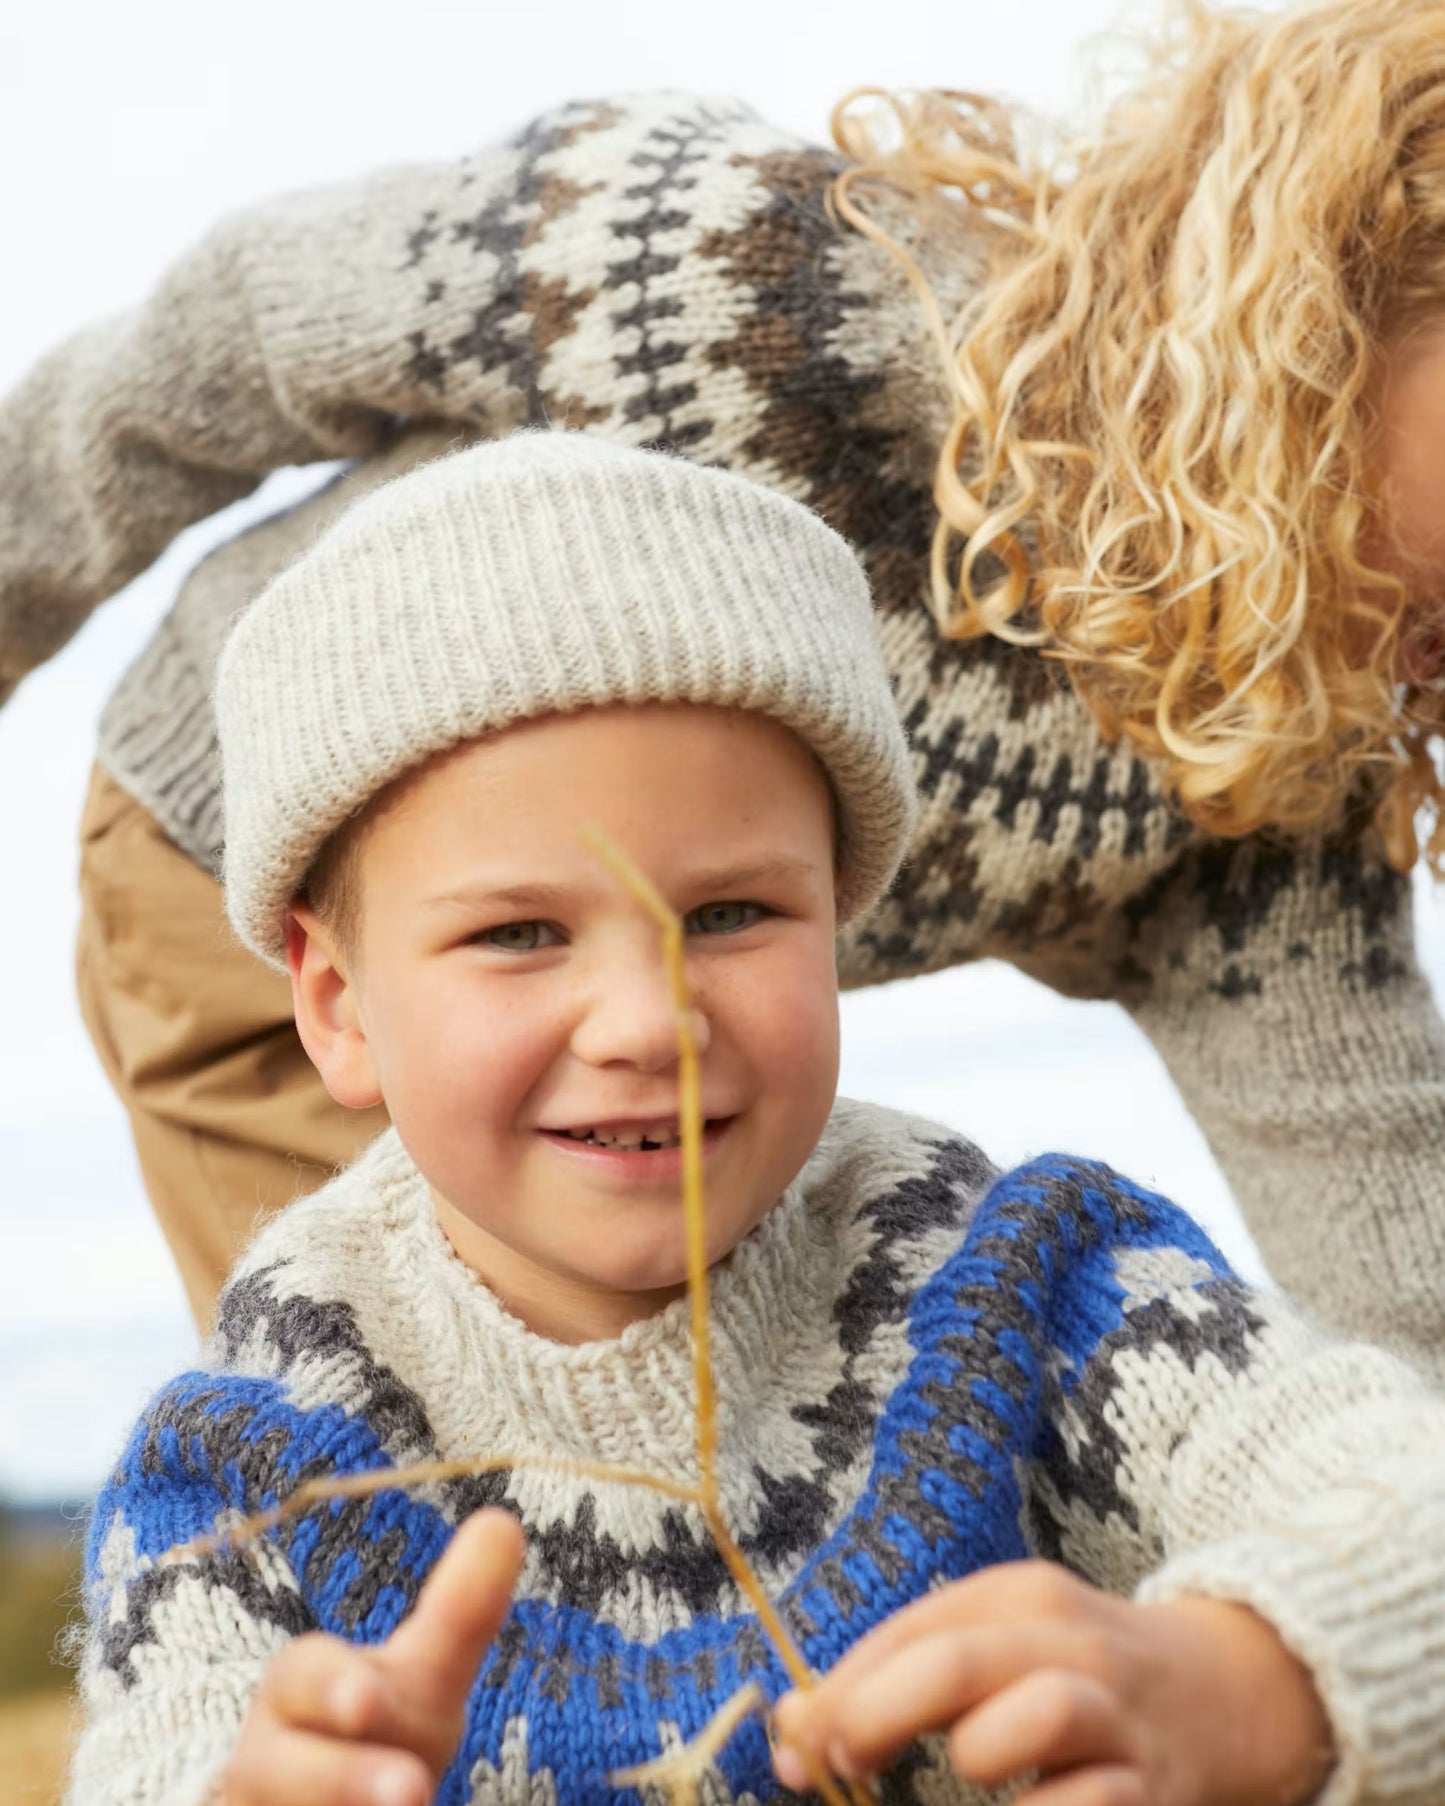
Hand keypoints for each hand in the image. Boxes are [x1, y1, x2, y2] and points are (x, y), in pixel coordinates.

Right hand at [220, 1507, 524, 1805]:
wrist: (301, 1803)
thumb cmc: (378, 1735)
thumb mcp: (423, 1677)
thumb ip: (461, 1612)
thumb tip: (505, 1523)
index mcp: (301, 1686)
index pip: (306, 1677)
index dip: (333, 1690)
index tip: (368, 1702)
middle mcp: (267, 1752)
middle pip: (290, 1766)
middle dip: (351, 1775)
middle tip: (413, 1788)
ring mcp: (260, 1805)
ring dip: (348, 1803)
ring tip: (412, 1805)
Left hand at [770, 1561, 1333, 1805]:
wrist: (1230, 1690)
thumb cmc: (1076, 1670)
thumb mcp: (999, 1645)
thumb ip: (902, 1674)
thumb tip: (792, 1723)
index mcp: (1020, 1597)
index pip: (910, 1629)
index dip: (840, 1688)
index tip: (795, 1739)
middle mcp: (1069, 1642)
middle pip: (957, 1662)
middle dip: (877, 1713)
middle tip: (839, 1762)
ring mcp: (1118, 1715)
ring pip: (1037, 1714)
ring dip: (979, 1753)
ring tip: (969, 1774)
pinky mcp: (1155, 1787)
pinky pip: (1090, 1805)